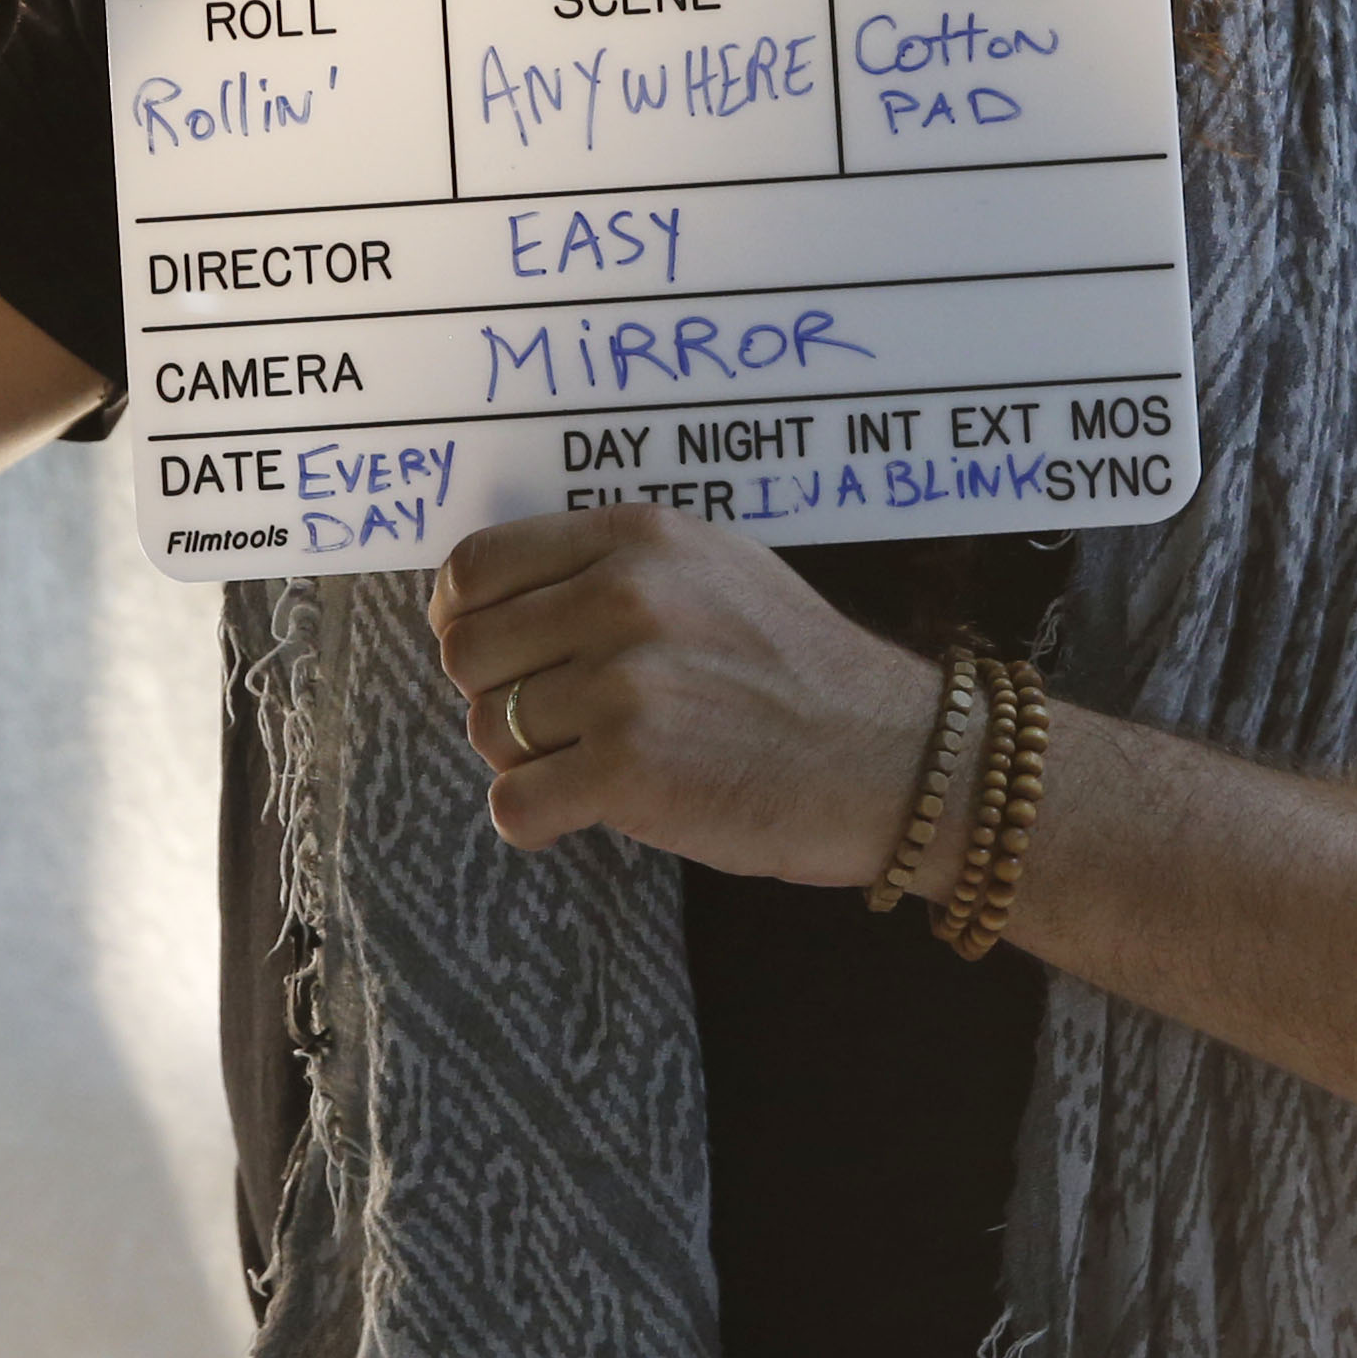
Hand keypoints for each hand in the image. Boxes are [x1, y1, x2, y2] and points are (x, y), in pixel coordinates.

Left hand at [427, 506, 949, 881]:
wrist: (892, 758)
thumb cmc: (802, 673)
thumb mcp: (717, 569)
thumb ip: (614, 567)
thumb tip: (493, 595)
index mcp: (638, 538)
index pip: (475, 566)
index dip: (464, 619)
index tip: (492, 654)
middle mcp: (624, 597)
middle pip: (467, 653)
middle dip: (497, 696)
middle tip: (558, 723)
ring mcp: (625, 683)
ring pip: (489, 731)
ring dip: (528, 761)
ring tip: (602, 763)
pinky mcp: (629, 769)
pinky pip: (513, 804)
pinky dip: (538, 819)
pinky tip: (592, 809)